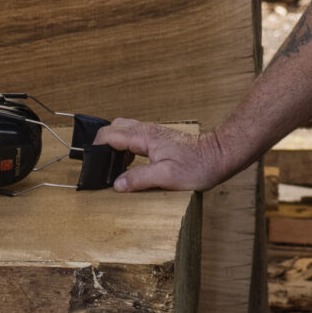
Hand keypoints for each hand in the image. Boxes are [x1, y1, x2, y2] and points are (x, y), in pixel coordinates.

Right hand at [100, 119, 229, 193]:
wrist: (219, 157)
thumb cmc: (198, 166)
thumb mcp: (167, 177)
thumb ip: (140, 178)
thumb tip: (117, 184)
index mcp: (144, 137)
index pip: (109, 134)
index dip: (96, 147)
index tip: (92, 163)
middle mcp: (147, 130)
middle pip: (113, 128)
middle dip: (102, 143)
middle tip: (100, 164)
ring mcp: (153, 133)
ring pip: (123, 130)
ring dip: (113, 144)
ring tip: (113, 165)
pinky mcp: (159, 138)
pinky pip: (134, 136)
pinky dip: (125, 146)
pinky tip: (129, 163)